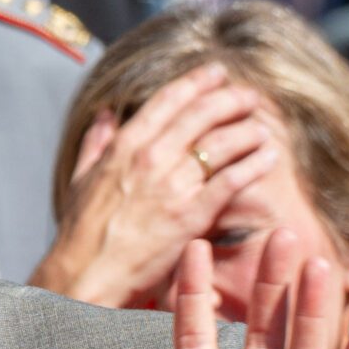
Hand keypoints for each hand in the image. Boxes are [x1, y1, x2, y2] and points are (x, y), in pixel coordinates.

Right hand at [29, 63, 278, 306]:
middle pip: (205, 113)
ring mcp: (174, 185)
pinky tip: (269, 156)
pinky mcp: (192, 214)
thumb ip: (96, 142)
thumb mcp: (80, 179)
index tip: (218, 73)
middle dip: (233, 99)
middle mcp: (152, 157)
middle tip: (250, 97)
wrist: (85, 276)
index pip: (171, 98)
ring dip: (249, 130)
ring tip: (261, 128)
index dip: (199, 80)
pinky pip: (234, 179)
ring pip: (224, 142)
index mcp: (125, 145)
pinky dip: (255, 163)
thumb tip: (106, 114)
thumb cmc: (80, 233)